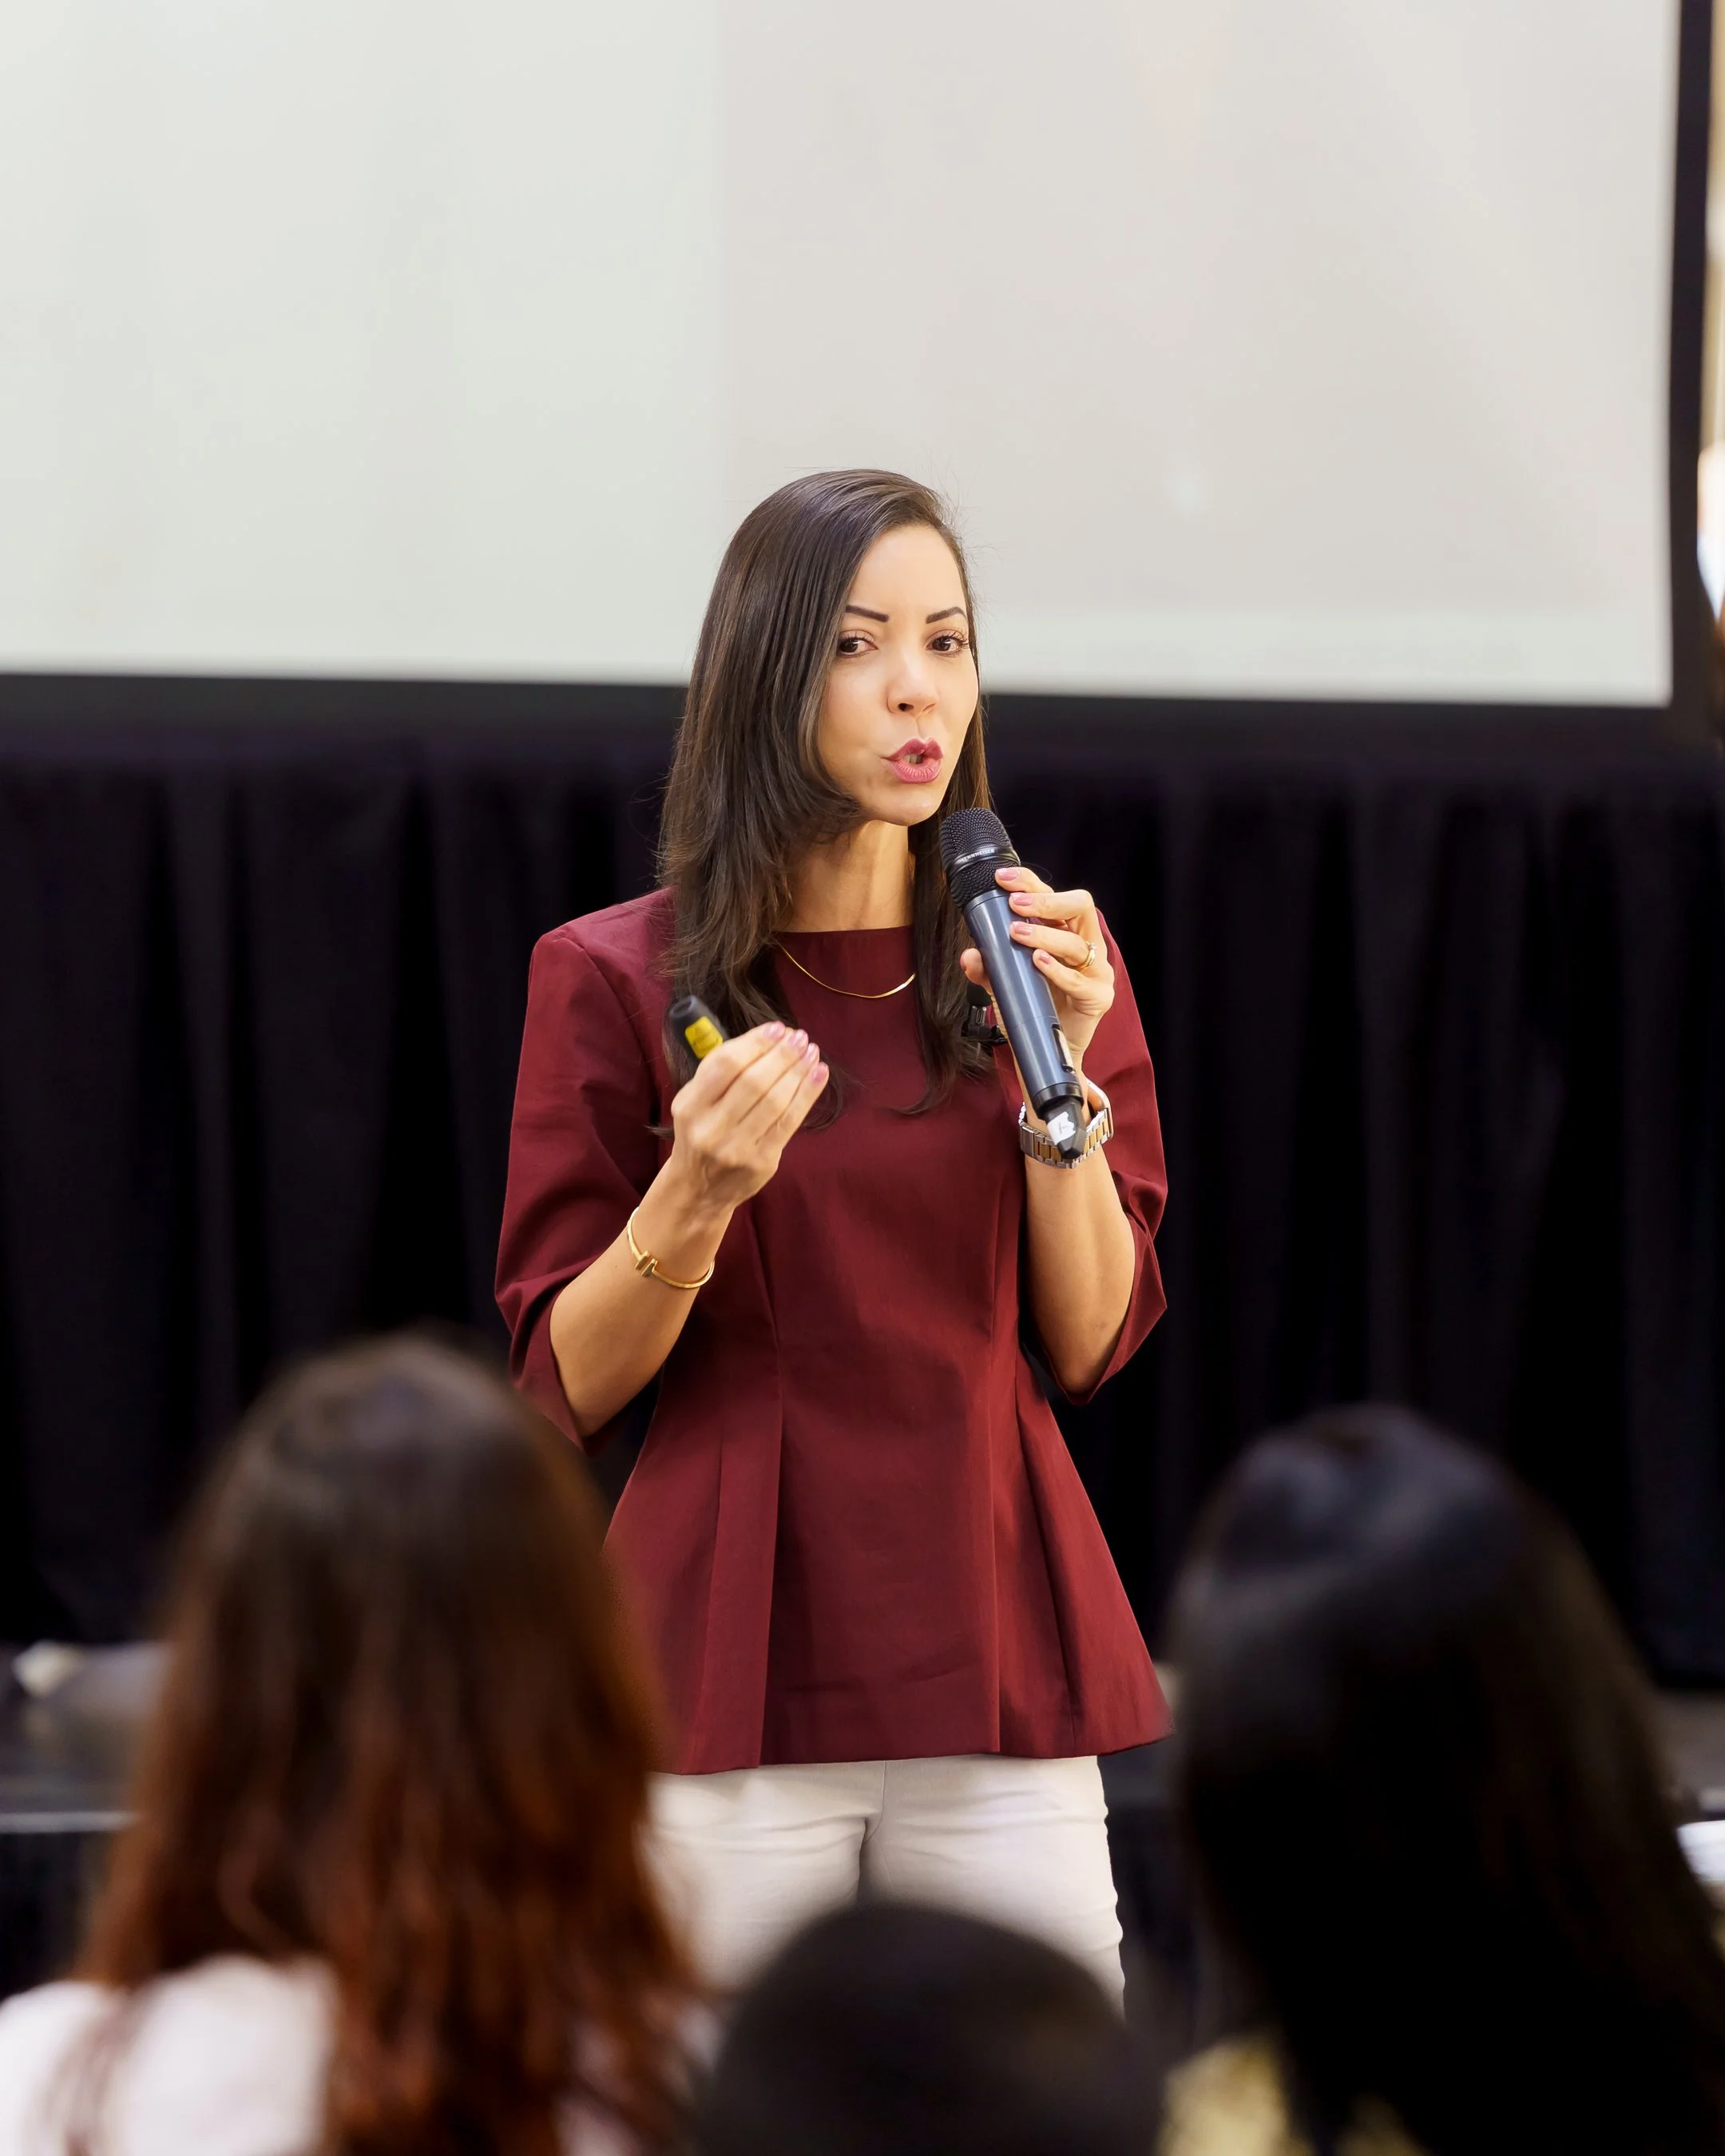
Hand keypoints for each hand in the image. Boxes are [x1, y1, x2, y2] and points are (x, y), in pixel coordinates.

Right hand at [664, 1021, 828, 1217]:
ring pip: (775, 1101)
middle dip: (782, 1055)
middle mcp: (710, 1127)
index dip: (755, 1043)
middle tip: (800, 1037)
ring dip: (798, 1071)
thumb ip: (720, 1072)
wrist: (699, 1189)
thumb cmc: (702, 1132)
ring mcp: (736, 1147)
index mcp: (690, 1105)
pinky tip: (818, 1075)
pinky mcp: (762, 1162)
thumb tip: (768, 1038)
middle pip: (753, 1082)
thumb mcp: (695, 1102)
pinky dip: (807, 1094)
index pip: (725, 1064)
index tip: (777, 1028)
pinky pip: (789, 1122)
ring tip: (812, 1052)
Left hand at [959, 865, 1114, 1061]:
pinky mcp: (1099, 997)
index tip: (1003, 878)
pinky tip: (1038, 963)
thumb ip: (988, 968)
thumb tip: (969, 955)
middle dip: (1047, 901)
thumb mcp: (1005, 983)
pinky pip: (1079, 981)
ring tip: (1018, 935)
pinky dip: (1057, 971)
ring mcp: (1096, 970)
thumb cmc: (1035, 1007)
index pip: (1054, 897)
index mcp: (1066, 932)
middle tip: (1015, 904)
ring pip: (1076, 943)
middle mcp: (1085, 945)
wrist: (1049, 1050)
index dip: (1031, 883)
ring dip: (1045, 935)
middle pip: (1080, 907)